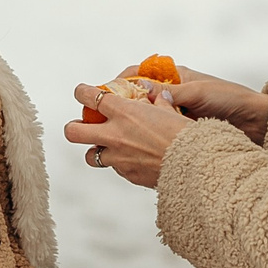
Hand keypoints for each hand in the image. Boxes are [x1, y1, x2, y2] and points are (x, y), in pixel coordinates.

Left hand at [63, 83, 191, 188]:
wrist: (194, 165)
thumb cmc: (185, 134)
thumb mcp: (171, 111)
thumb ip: (160, 103)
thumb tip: (160, 95)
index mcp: (124, 112)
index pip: (90, 97)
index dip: (82, 92)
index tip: (82, 92)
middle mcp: (115, 135)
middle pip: (74, 132)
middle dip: (73, 127)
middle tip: (80, 126)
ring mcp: (118, 158)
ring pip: (90, 157)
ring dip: (95, 151)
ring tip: (106, 147)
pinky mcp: (127, 174)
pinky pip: (115, 168)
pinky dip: (119, 163)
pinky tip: (134, 159)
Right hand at [114, 63, 267, 146]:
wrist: (256, 122)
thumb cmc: (231, 99)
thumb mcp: (201, 93)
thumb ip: (174, 94)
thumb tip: (146, 93)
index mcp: (173, 78)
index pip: (137, 75)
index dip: (117, 83)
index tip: (102, 94)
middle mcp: (169, 96)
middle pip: (133, 99)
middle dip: (114, 108)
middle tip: (97, 119)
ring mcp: (173, 115)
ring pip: (141, 121)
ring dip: (126, 128)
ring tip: (110, 138)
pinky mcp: (178, 133)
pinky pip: (154, 136)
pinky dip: (142, 141)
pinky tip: (131, 151)